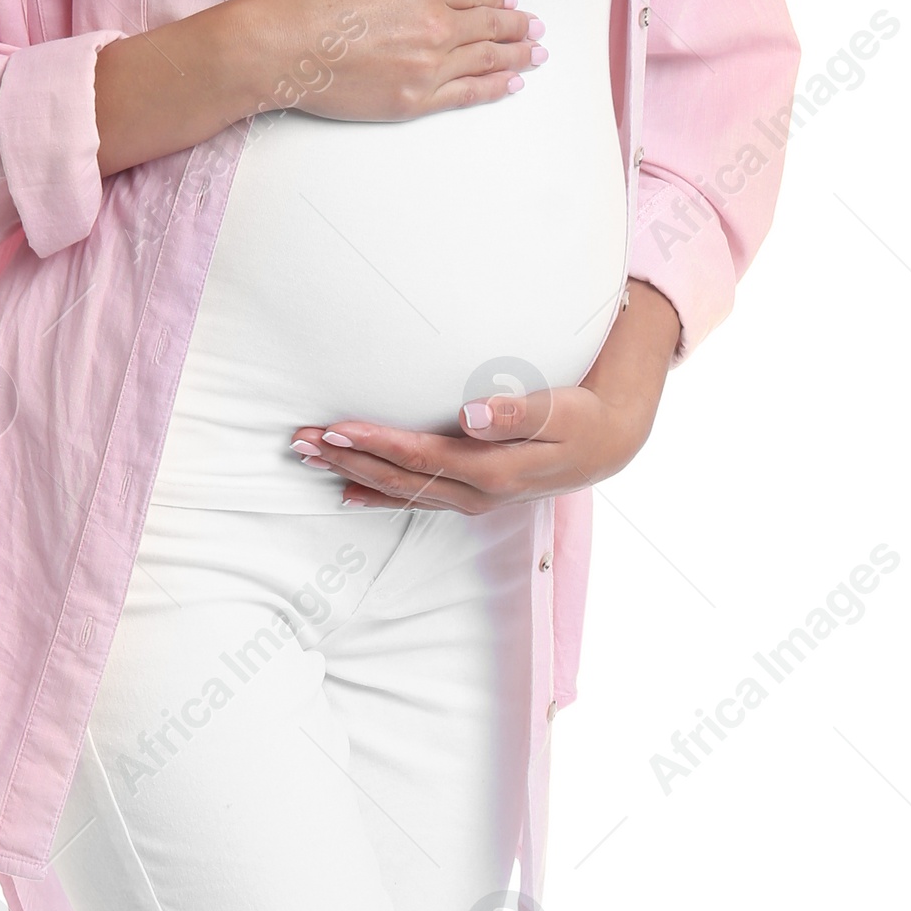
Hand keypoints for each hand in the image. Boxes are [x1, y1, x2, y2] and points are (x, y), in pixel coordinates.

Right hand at [255, 0, 545, 121]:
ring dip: (517, 55)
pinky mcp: (415, 99)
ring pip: (487, 59)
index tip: (512, 0)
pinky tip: (510, 83)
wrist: (280, 48)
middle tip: (536, 28)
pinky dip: (494, 87)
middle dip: (519, 26)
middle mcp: (437, 24)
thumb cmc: (314, 1)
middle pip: (491, 25)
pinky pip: (468, 93)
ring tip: (535, 55)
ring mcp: (429, 65)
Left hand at [290, 280, 681, 512]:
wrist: (608, 445)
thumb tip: (469, 415)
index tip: (339, 428)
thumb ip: (514, 411)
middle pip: (400, 478)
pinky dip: (379, 497)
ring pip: (401, 490)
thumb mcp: (559, 408)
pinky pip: (415, 501)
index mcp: (492, 470)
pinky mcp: (471, 495)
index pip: (422, 457)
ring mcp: (472, 499)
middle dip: (348, 459)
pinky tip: (347, 495)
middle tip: (302, 442)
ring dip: (353, 475)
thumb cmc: (582, 417)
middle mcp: (476, 492)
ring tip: (310, 458)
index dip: (378, 443)